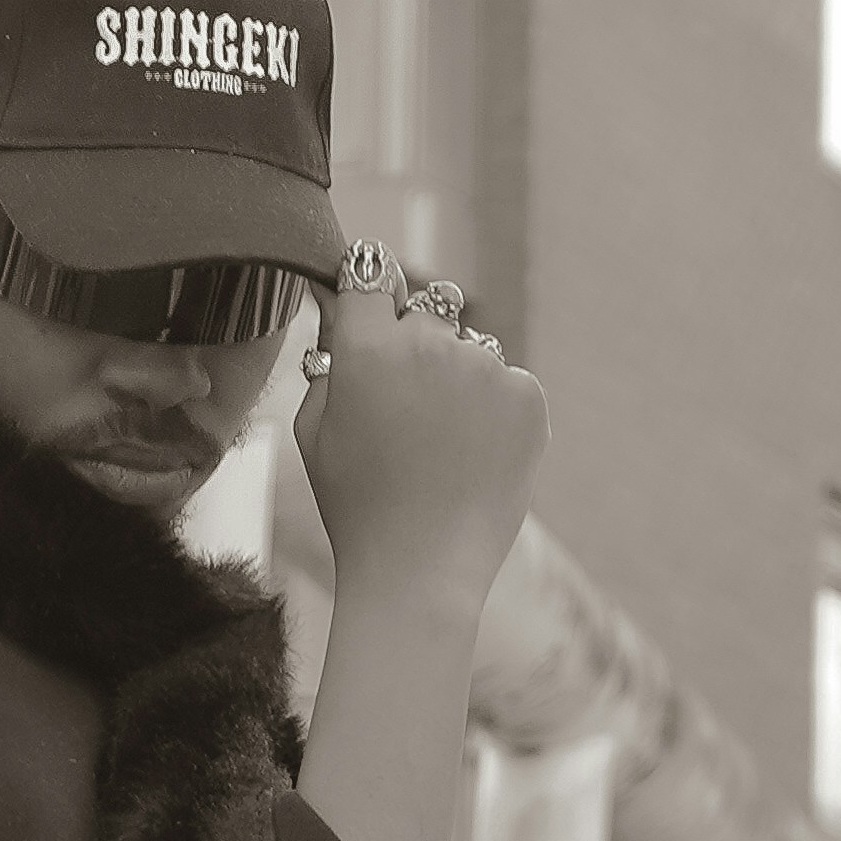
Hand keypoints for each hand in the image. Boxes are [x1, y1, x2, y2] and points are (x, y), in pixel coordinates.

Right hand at [294, 246, 547, 618]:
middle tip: (406, 406)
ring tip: (442, 445)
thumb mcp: (313, 429)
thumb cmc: (356, 506)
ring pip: (471, 349)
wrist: (421, 570)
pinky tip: (472, 456)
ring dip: (459, 378)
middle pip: (425, 310)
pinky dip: (494, 410)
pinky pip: (507, 382)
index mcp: (368, 347)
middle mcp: (430, 343)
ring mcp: (485, 367)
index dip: (368, 285)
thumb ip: (327, 360)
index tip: (370, 305)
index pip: (368, 270)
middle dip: (415, 341)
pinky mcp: (527, 396)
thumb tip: (341, 310)